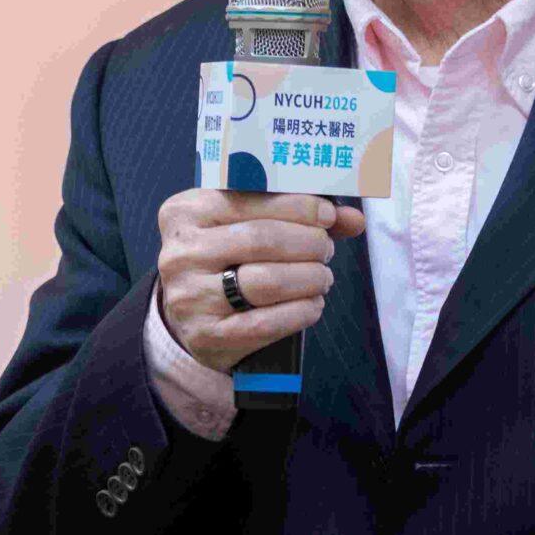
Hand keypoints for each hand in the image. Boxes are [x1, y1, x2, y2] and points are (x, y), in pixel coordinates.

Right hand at [153, 189, 364, 373]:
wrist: (192, 318)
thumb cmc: (227, 260)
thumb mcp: (245, 225)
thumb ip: (295, 214)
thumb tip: (354, 219)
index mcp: (185, 212)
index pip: (250, 199)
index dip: (298, 205)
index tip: (328, 214)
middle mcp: (180, 253)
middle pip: (263, 239)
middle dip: (308, 242)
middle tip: (326, 249)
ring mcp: (189, 297)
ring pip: (267, 281)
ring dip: (310, 278)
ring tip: (322, 277)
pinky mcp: (206, 336)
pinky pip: (267, 323)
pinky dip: (301, 311)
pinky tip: (312, 304)